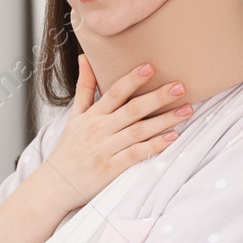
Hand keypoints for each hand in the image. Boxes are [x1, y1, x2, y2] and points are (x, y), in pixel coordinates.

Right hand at [38, 55, 191, 210]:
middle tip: (180, 86)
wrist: (56, 184)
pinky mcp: (111, 169)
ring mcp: (105, 149)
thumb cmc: (69, 148)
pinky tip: (172, 137)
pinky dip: (154, 146)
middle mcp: (99, 130)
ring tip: (186, 110)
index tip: (150, 67)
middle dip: (157, 97)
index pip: (114, 92)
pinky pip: (136, 154)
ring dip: (164, 120)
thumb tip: (85, 58)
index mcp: (93, 115)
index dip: (132, 79)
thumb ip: (84, 87)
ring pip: (138, 131)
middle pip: (132, 110)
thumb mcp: (75, 115)